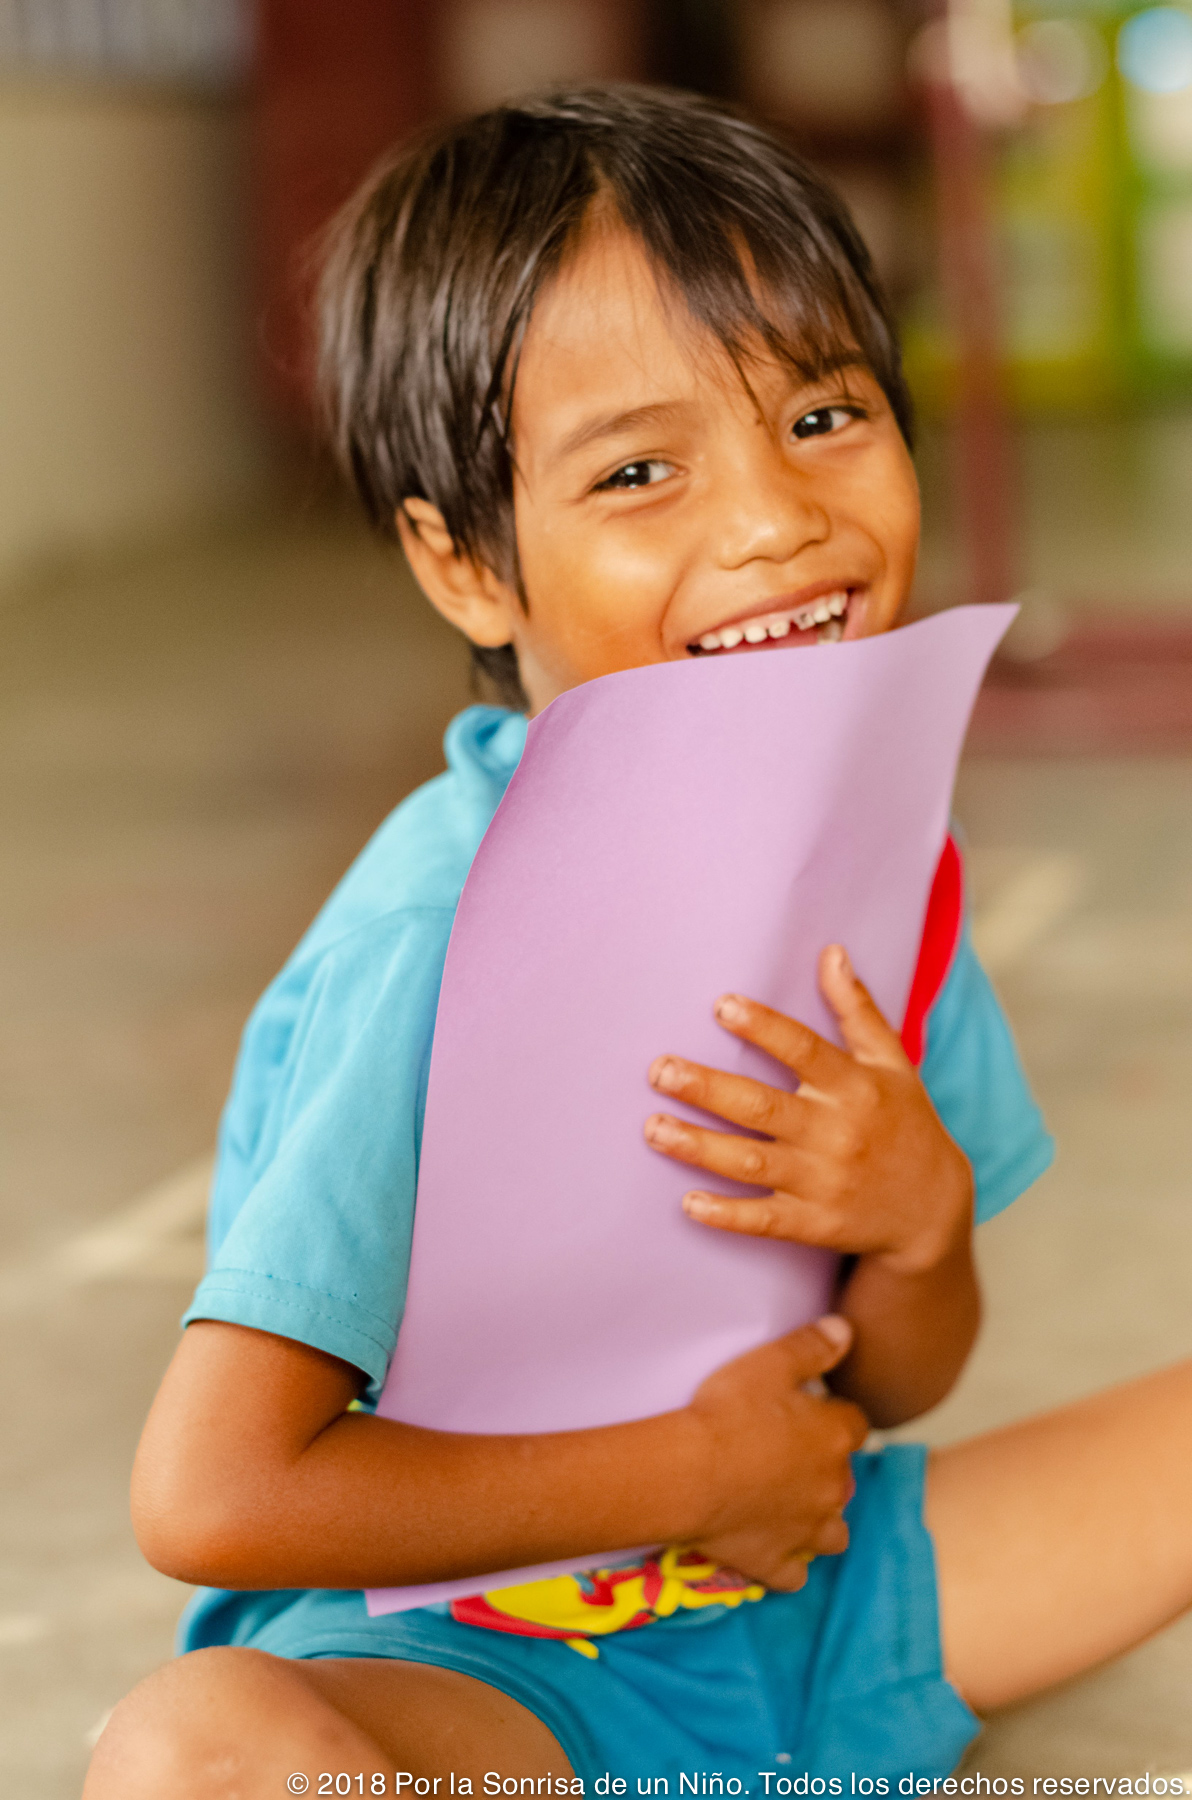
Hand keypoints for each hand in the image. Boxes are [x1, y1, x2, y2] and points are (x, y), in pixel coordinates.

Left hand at [644, 945, 972, 1274]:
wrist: (933, 1210)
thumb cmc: (906, 1123)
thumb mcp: (892, 1062)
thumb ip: (857, 1009)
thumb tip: (832, 952)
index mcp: (854, 1087)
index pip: (803, 1050)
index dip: (763, 1027)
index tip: (721, 1005)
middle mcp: (835, 1132)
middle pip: (761, 1107)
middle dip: (706, 1088)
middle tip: (659, 1070)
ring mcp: (822, 1182)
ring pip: (751, 1162)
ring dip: (699, 1146)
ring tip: (653, 1129)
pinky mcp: (813, 1223)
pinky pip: (764, 1220)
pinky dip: (727, 1214)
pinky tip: (689, 1203)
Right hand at [686, 1315, 867, 1588]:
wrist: (687, 1474)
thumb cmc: (727, 1413)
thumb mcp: (769, 1362)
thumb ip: (812, 1345)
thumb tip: (848, 1330)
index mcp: (833, 1438)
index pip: (854, 1424)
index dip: (833, 1416)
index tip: (810, 1412)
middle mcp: (831, 1488)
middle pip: (845, 1480)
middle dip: (826, 1469)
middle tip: (789, 1455)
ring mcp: (806, 1532)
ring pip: (833, 1533)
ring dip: (821, 1520)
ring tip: (793, 1505)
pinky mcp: (775, 1564)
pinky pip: (794, 1574)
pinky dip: (789, 1563)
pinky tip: (771, 1547)